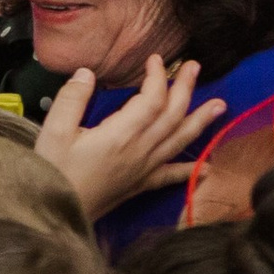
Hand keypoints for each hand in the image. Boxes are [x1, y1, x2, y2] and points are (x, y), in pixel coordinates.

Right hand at [33, 58, 226, 219]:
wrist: (54, 213)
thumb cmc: (52, 173)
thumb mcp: (54, 132)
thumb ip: (71, 99)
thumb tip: (86, 73)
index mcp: (120, 134)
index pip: (152, 99)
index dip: (158, 76)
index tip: (156, 60)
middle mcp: (139, 150)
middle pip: (173, 115)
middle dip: (186, 88)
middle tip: (195, 66)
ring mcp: (143, 169)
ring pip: (180, 141)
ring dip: (200, 121)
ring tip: (220, 105)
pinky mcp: (139, 185)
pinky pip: (171, 176)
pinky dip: (190, 171)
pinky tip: (207, 168)